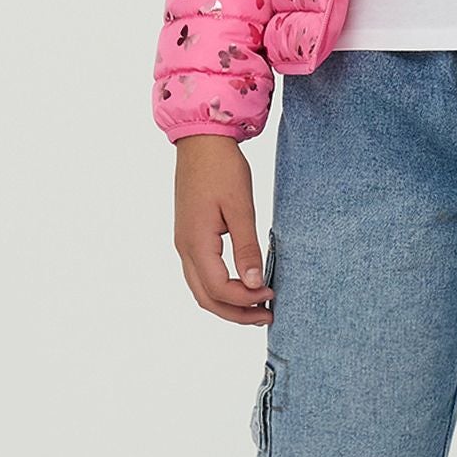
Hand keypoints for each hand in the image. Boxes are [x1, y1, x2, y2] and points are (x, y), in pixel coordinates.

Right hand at [173, 135, 274, 325]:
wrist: (201, 141)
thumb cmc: (222, 168)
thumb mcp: (241, 208)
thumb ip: (247, 248)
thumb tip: (256, 283)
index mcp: (196, 243)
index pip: (219, 289)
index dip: (247, 299)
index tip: (272, 294)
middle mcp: (184, 248)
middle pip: (206, 298)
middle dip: (236, 313)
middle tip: (267, 315)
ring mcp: (184, 243)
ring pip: (201, 289)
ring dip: (228, 303)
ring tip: (257, 306)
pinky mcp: (189, 236)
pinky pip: (201, 274)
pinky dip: (220, 288)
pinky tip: (242, 285)